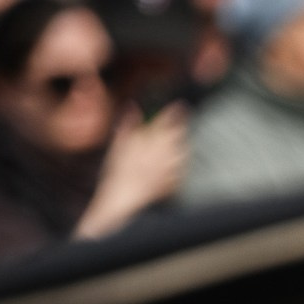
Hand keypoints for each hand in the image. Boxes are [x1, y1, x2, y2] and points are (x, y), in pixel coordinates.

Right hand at [76, 104, 186, 238]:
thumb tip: (133, 107)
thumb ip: (128, 124)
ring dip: (181, 145)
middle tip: (178, 124)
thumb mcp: (119, 144)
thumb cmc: (119, 171)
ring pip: (184, 151)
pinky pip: (182, 169)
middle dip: (179, 129)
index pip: (168, 121)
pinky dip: (179, 164)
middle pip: (180, 136)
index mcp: (153, 142)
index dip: (175, 112)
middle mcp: (166, 154)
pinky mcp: (175, 181)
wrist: (125, 197)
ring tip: (175, 143)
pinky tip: (173, 163)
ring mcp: (173, 168)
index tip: (179, 106)